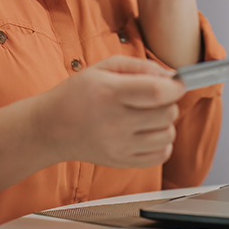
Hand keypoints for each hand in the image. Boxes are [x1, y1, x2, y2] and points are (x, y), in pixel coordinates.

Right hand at [33, 55, 185, 167]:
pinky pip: (161, 156)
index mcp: (110, 93)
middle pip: (167, 114)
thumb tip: (171, 75)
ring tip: (148, 116)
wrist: (51, 128)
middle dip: (169, 102)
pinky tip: (147, 133)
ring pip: (168, 135)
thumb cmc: (78, 94)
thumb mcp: (103, 68)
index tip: (176, 83)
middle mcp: (115, 122)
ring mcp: (119, 146)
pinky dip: (161, 143)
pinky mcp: (121, 162)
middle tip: (155, 98)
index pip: (157, 92)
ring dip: (165, 123)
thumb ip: (140, 66)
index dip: (175, 86)